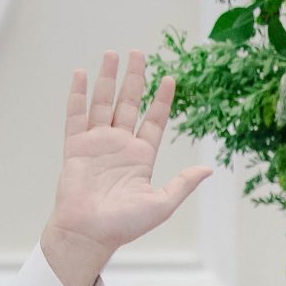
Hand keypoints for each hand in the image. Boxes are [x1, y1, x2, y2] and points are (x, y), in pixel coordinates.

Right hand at [39, 51, 214, 285]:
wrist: (90, 233)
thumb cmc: (125, 225)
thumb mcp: (162, 204)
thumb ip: (183, 184)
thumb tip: (209, 170)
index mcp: (142, 157)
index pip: (154, 121)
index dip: (161, 100)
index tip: (170, 79)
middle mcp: (120, 145)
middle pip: (128, 103)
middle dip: (134, 78)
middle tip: (139, 53)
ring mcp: (97, 143)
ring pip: (103, 102)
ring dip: (107, 78)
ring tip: (112, 54)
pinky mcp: (76, 146)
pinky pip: (76, 115)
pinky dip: (77, 94)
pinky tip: (81, 73)